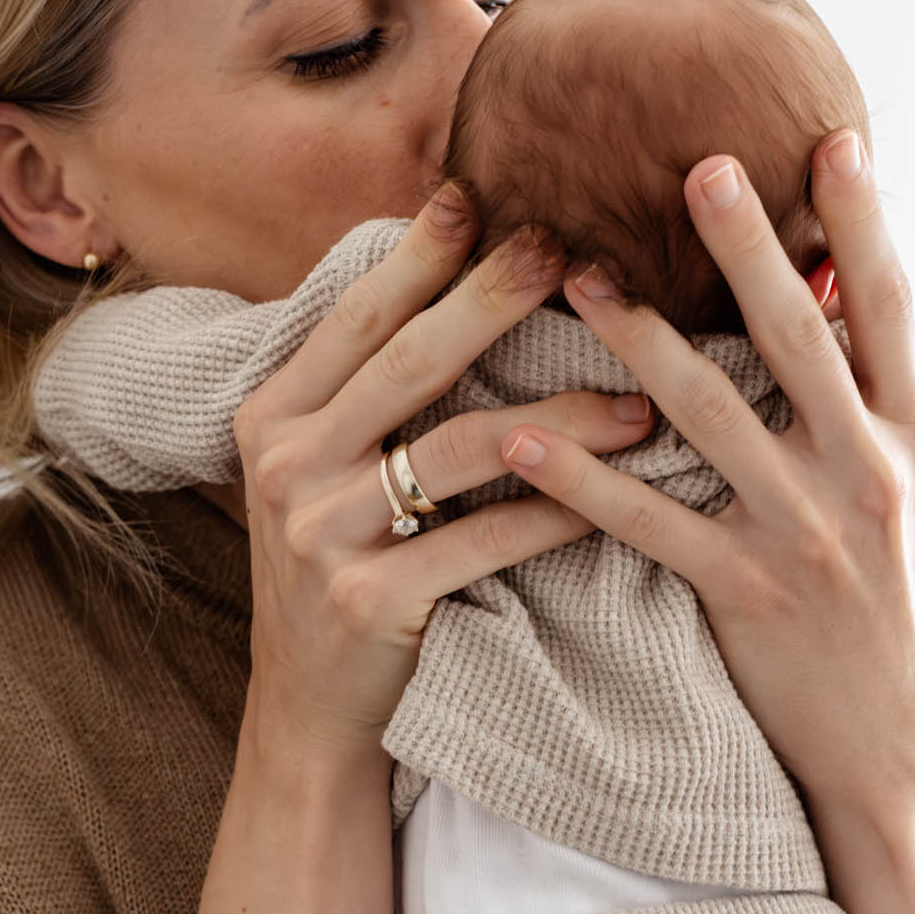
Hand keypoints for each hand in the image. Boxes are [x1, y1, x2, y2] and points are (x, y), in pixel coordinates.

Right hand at [233, 188, 654, 764]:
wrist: (310, 718)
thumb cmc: (342, 575)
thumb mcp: (324, 475)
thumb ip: (366, 394)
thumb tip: (451, 280)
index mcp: (271, 416)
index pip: (357, 317)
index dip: (420, 254)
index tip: (485, 195)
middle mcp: (286, 465)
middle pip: (408, 361)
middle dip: (495, 298)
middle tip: (573, 248)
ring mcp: (320, 534)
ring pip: (461, 449)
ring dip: (562, 417)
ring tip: (643, 399)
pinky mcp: (369, 601)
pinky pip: (485, 541)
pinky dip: (557, 514)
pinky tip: (620, 497)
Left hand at [496, 133, 914, 821]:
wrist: (892, 747)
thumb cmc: (884, 611)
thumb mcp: (900, 495)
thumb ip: (865, 404)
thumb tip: (834, 300)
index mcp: (907, 436)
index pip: (888, 309)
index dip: (864, 224)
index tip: (834, 140)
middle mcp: (865, 471)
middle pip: (799, 336)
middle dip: (747, 247)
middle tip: (696, 165)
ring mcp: (806, 531)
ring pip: (710, 415)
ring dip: (637, 341)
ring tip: (575, 279)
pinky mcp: (745, 591)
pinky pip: (646, 520)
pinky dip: (575, 477)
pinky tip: (515, 437)